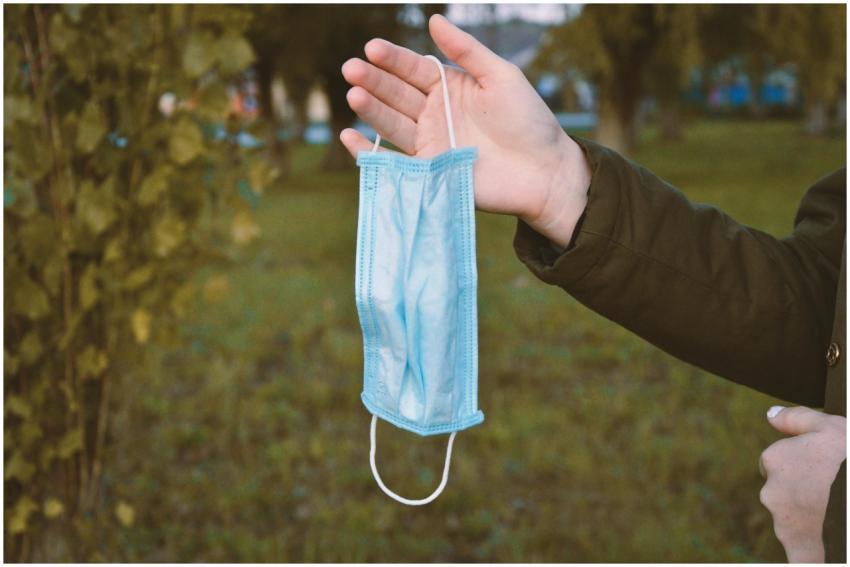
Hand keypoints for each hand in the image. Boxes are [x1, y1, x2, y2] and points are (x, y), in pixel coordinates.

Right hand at [340, 14, 591, 247]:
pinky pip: (394, 161)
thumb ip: (467, 50)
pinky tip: (350, 136)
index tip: (373, 48)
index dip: (393, 59)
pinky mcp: (429, 172)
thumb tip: (434, 19)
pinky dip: (369, 152)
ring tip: (354, 94)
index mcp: (450, 88)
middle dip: (374, 81)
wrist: (544, 171)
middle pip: (397, 94)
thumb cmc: (528, 121)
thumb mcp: (501, 76)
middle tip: (352, 69)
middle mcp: (435, 114)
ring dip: (371, 110)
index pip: (413, 69)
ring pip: (392, 123)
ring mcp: (430, 143)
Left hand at [759, 405, 845, 562]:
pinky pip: (800, 554)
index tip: (825, 469)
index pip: (777, 462)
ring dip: (811, 519)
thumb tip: (771, 415)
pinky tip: (820, 550)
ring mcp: (785, 523)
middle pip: (783, 493)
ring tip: (839, 514)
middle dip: (804, 494)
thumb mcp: (832, 427)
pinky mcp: (800, 549)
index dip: (803, 465)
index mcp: (775, 460)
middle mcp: (772, 492)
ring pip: (793, 521)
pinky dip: (808, 552)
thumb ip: (798, 419)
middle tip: (834, 492)